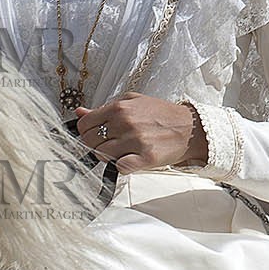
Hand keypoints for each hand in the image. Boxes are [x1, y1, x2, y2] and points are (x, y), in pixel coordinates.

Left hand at [74, 93, 208, 172]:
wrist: (189, 127)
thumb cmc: (161, 114)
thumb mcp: (132, 102)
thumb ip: (104, 108)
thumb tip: (79, 113)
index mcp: (119, 107)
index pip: (84, 124)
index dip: (86, 131)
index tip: (95, 134)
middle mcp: (125, 123)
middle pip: (90, 141)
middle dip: (96, 144)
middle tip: (111, 143)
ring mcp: (135, 141)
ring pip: (102, 155)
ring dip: (110, 155)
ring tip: (124, 150)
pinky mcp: (145, 157)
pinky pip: (120, 167)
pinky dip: (122, 166)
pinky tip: (131, 159)